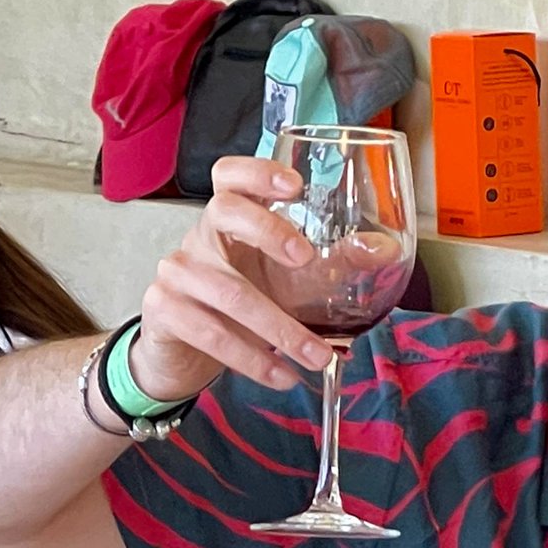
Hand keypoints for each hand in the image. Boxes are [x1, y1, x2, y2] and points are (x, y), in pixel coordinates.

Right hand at [130, 157, 333, 400]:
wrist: (187, 353)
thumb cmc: (248, 303)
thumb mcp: (292, 282)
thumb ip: (336, 264)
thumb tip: (383, 251)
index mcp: (232, 220)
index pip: (231, 176)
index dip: (258, 172)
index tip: (294, 185)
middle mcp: (201, 237)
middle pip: (223, 211)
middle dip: (267, 230)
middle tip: (306, 259)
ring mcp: (177, 271)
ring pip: (229, 291)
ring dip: (280, 329)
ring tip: (318, 357)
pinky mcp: (164, 310)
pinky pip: (211, 333)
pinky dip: (253, 359)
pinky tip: (283, 376)